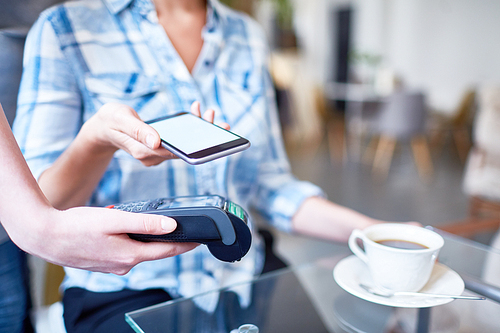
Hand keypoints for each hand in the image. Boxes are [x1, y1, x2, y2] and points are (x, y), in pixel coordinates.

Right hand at [15, 207, 197, 274]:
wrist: (44, 237)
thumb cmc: (76, 227)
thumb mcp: (115, 220)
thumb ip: (145, 223)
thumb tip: (171, 225)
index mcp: (130, 255)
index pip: (168, 251)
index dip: (186, 244)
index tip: (200, 240)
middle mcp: (124, 265)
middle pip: (156, 253)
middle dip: (171, 243)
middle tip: (186, 233)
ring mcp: (112, 266)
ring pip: (139, 252)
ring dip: (150, 242)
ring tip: (160, 229)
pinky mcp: (103, 262)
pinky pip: (125, 252)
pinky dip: (133, 244)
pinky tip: (129, 234)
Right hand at [80, 101, 228, 166]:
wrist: (102, 127)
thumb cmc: (110, 121)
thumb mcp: (121, 120)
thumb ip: (138, 130)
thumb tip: (157, 141)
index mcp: (145, 152)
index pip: (175, 152)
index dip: (195, 146)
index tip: (211, 136)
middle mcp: (153, 156)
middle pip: (184, 151)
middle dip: (204, 136)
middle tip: (220, 123)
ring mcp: (157, 153)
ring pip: (184, 145)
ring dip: (198, 129)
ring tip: (209, 113)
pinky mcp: (160, 148)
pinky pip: (179, 141)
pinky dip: (189, 127)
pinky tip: (196, 112)